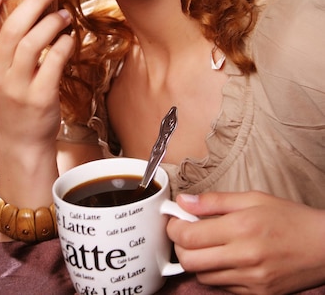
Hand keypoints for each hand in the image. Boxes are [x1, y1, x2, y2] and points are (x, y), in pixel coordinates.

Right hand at [0, 0, 73, 205]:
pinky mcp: (41, 97)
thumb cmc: (13, 95)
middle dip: (34, 1)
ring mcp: (18, 88)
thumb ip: (2, 42)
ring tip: (64, 14)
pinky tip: (69, 38)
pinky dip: (64, 44)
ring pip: (32, 44)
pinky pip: (54, 62)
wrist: (22, 139)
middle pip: (11, 31)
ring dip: (52, 22)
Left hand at [167, 191, 324, 294]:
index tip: (174, 219)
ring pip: (203, 276)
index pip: (190, 235)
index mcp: (241, 228)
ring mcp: (250, 280)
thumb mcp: (253, 199)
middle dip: (179, 245)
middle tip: (185, 231)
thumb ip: (214, 201)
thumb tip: (184, 201)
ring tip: (206, 243)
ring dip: (196, 260)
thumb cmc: (290, 218)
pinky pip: (222, 287)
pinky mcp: (257, 294)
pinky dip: (215, 273)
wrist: (323, 247)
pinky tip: (223, 257)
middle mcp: (243, 256)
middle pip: (190, 260)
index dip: (174, 227)